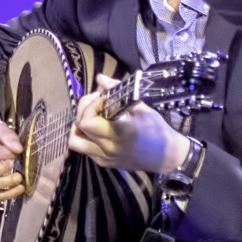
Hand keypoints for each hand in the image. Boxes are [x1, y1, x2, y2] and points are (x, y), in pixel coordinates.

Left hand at [68, 80, 188, 174]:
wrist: (167, 156)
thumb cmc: (157, 129)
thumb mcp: (141, 107)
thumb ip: (118, 91)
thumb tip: (100, 78)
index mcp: (120, 132)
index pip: (89, 120)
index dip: (91, 104)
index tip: (103, 97)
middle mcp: (109, 147)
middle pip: (79, 126)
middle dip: (84, 109)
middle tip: (97, 102)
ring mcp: (105, 157)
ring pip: (74, 141)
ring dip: (79, 125)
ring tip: (91, 116)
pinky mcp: (104, 163)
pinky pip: (84, 149)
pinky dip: (85, 136)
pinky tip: (98, 128)